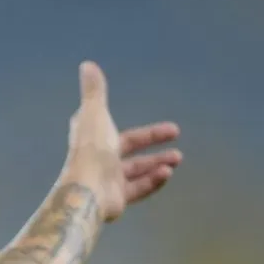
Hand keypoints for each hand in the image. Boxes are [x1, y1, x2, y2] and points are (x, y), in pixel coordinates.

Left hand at [63, 61, 181, 221]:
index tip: (171, 130)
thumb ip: (95, 91)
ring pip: (136, 173)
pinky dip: (152, 182)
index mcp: (95, 141)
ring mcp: (107, 182)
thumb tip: (87, 64)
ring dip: (156, 166)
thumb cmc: (91, 150)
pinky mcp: (114, 199)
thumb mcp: (95, 114)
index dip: (146, 134)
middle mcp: (101, 161)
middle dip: (154, 147)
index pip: (123, 135)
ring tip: (176, 160)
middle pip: (131, 154)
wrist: (86, 190)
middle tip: (177, 144)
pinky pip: (137, 189)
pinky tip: (167, 174)